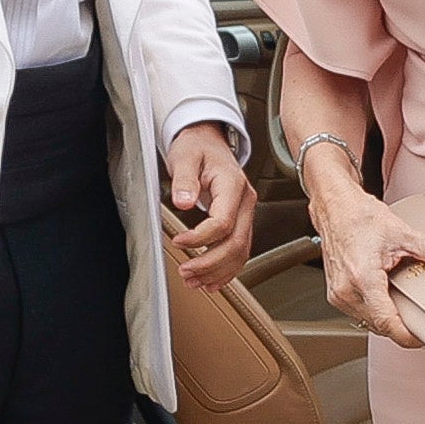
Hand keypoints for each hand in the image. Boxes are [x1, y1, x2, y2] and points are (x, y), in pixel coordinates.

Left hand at [162, 121, 254, 288]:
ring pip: (241, 251)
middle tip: (186, 271)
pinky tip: (212, 280)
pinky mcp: (241, 220)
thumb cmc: (197, 148)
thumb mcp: (185, 157)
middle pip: (236, 243)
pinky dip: (227, 269)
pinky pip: (240, 250)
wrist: (207, 142)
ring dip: (218, 271)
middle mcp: (245, 201)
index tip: (178, 242)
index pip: (223, 222)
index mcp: (233, 186)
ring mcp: (246, 212)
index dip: (200, 238)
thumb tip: (183, 201)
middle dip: (210, 263)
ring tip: (196, 281)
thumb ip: (185, 180)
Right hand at [314, 188, 424, 349]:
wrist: (334, 208)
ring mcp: (338, 295)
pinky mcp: (335, 294)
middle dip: (401, 328)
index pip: (387, 323)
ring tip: (407, 312)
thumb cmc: (358, 217)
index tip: (423, 338)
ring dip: (387, 321)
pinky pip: (359, 314)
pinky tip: (388, 301)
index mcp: (362, 279)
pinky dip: (375, 312)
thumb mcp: (400, 232)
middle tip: (423, 324)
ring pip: (368, 323)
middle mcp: (346, 291)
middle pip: (379, 327)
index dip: (408, 336)